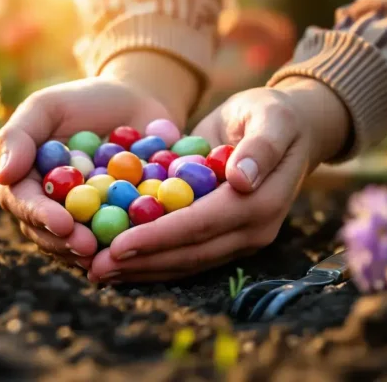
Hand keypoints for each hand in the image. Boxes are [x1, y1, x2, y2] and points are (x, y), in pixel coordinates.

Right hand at [0, 52, 198, 269]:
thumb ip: (19, 136)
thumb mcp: (48, 106)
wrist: (138, 102)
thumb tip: (3, 176)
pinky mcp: (115, 225)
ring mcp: (82, 220)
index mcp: (27, 180)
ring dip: (93, 254)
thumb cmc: (86, 100)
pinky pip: (116, 242)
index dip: (41, 216)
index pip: (24, 203)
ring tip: (110, 256)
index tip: (63, 222)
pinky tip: (138, 250)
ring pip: (77, 246)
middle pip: (47, 234)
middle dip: (66, 244)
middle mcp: (50, 206)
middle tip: (87, 247)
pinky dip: (124, 247)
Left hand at [87, 77, 350, 282]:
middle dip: (142, 261)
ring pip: (186, 261)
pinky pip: (186, 255)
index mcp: (262, 202)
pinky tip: (120, 262)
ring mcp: (240, 238)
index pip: (202, 224)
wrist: (290, 131)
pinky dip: (152, 261)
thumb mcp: (271, 117)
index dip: (160, 237)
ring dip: (142, 269)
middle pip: (190, 252)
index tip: (119, 244)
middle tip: (96, 266)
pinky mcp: (225, 238)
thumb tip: (242, 179)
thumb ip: (261, 146)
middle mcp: (253, 230)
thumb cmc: (274, 115)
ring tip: (98, 271)